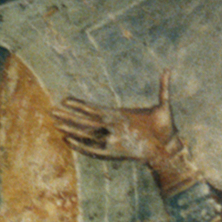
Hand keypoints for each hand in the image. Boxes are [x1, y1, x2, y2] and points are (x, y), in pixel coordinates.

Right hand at [51, 71, 175, 165]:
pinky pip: (93, 149)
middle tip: (52, 111)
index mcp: (119, 115)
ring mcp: (112, 139)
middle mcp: (112, 127)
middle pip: (85, 120)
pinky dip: (81, 145)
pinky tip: (69, 141)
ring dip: (71, 129)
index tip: (65, 99)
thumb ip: (163, 88)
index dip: (79, 104)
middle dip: (69, 115)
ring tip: (56, 125)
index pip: (94, 108)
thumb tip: (168, 70)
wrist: (169, 146)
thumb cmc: (165, 127)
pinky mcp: (115, 151)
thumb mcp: (164, 105)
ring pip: (86, 133)